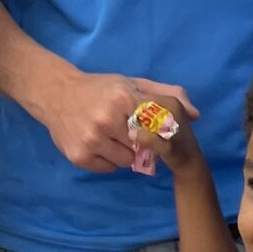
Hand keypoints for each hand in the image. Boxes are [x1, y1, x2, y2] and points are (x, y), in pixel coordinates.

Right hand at [40, 70, 198, 173]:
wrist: (56, 94)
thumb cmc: (100, 88)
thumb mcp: (132, 83)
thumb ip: (166, 94)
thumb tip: (196, 115)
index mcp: (122, 98)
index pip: (157, 126)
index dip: (158, 131)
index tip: (153, 128)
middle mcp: (106, 120)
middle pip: (143, 146)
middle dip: (140, 141)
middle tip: (128, 130)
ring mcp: (91, 140)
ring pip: (127, 161)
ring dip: (125, 152)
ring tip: (112, 136)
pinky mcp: (79, 156)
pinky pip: (109, 168)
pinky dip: (108, 160)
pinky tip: (99, 144)